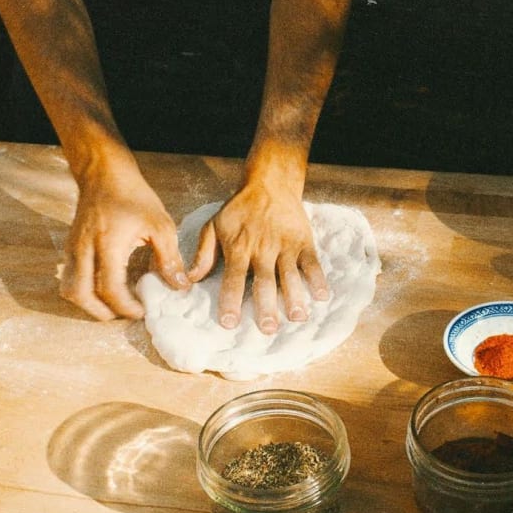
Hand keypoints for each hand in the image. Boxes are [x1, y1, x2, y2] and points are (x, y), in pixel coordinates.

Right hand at [61, 166, 188, 319]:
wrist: (105, 174)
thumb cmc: (134, 197)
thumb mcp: (161, 226)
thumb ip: (170, 259)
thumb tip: (180, 286)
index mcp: (107, 244)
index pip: (109, 287)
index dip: (125, 306)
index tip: (142, 311)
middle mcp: (84, 248)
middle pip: (80, 295)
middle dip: (101, 313)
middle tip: (124, 314)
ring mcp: (72, 248)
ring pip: (70, 289)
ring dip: (89, 304)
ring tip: (114, 305)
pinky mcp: (70, 247)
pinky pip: (70, 278)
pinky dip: (85, 290)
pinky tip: (105, 288)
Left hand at [188, 176, 328, 333]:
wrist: (269, 183)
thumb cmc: (239, 209)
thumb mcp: (214, 226)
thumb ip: (203, 254)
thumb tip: (190, 279)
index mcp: (240, 247)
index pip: (234, 278)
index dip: (231, 300)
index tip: (229, 323)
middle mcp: (263, 249)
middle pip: (264, 281)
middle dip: (266, 306)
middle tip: (268, 329)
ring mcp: (286, 245)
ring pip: (290, 275)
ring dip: (295, 297)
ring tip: (297, 317)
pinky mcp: (304, 241)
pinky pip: (312, 262)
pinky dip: (318, 278)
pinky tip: (322, 296)